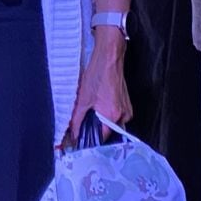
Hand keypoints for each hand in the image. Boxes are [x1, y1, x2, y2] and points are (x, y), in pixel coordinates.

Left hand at [66, 29, 132, 143]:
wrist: (109, 59)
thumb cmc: (97, 75)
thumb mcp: (82, 99)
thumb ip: (77, 119)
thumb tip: (73, 133)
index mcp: (112, 116)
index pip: (102, 138)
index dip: (91, 141)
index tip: (82, 142)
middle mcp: (123, 116)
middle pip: (108, 132)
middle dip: (96, 132)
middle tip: (83, 129)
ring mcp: (127, 110)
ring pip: (112, 124)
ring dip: (101, 123)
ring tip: (90, 115)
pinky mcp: (126, 104)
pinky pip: (116, 116)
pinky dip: (106, 115)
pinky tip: (98, 108)